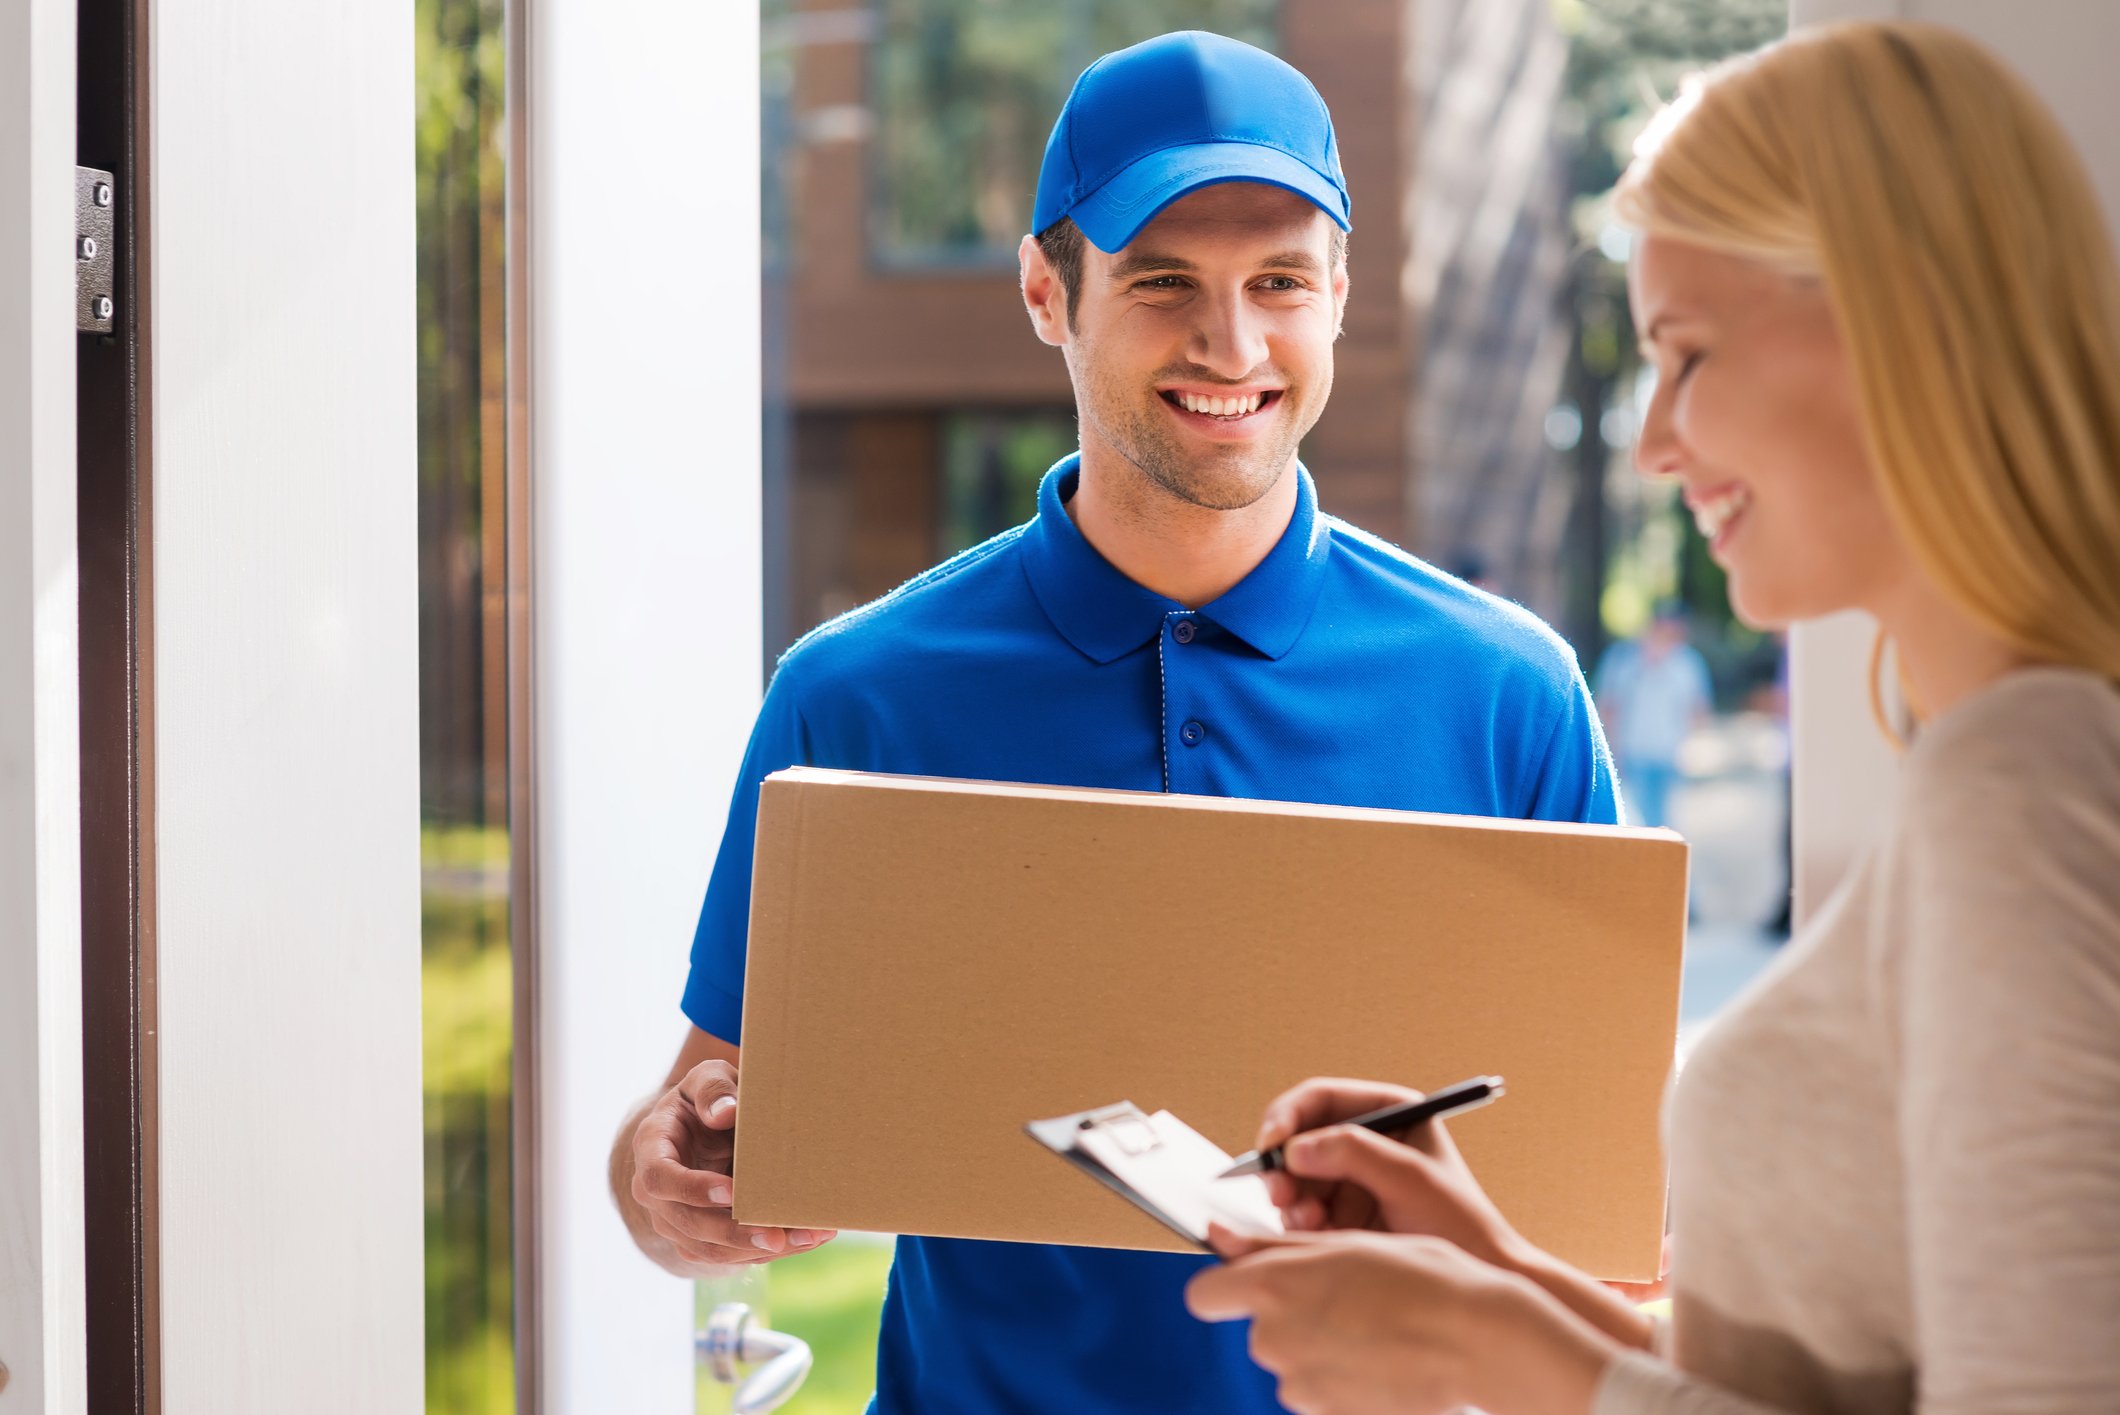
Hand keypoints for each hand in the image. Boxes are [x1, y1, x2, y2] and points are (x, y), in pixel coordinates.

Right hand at [627, 1058, 836, 1266]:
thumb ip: (714, 1089)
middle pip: (688, 1224)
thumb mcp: (708, 1078)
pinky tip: (806, 1238)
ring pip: (711, 1250)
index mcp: (652, 1148)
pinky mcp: (700, 1238)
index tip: (731, 1191)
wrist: (706, 1124)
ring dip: (758, 1249)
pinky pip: (729, 1255)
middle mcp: (656, 1193)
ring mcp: (676, 1220)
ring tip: (808, 1237)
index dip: (692, 1189)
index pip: (660, 1178)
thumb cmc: (708, 1097)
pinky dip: (768, 1250)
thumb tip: (726, 1112)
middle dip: (733, 1233)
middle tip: (776, 1235)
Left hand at [1186, 1228, 1609, 1414]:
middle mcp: (1275, 1336)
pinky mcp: (1326, 1413)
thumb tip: (1220, 1238)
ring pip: (1290, 1360)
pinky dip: (1338, 1377)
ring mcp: (1300, 1382)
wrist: (1480, 1341)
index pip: (1204, 1294)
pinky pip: (1317, 1391)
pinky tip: (1378, 1358)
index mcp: (1273, 1284)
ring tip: (1372, 1327)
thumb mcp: (1345, 1243)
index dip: (1227, 1287)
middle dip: (1289, 1314)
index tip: (1251, 1283)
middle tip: (1345, 1296)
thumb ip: (1272, 1246)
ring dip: (1317, 1346)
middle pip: (1257, 1328)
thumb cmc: (1423, 1279)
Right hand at [1254, 1078, 1521, 1267]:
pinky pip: (1301, 1211)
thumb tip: (1293, 1148)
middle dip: (1283, 1165)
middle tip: (1279, 1194)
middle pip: (1299, 1137)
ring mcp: (1352, 1179)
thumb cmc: (1460, 1224)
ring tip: (1309, 1222)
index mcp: (1391, 1112)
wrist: (1477, 1284)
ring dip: (1292, 1199)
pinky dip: (1300, 1224)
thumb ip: (1354, 1153)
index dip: (1288, 1115)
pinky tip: (1319, 1237)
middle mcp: (1366, 1140)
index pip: (1322, 1098)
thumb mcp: (1410, 1180)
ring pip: (1295, 1177)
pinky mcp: (1342, 1216)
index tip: (1271, 1143)